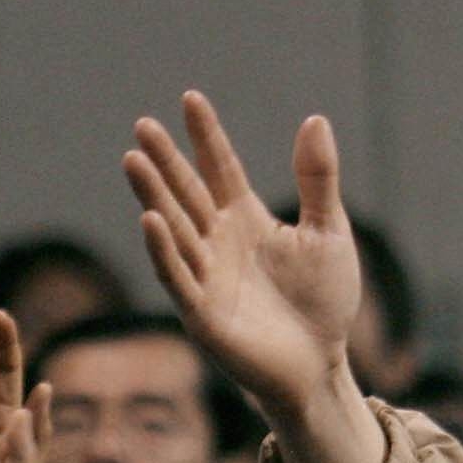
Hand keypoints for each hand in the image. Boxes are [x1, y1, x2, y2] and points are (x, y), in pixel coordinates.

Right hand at [124, 91, 361, 429]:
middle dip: (165, 160)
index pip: (220, 167)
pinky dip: (163, 250)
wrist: (321, 363)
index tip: (191, 98)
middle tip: (143, 126)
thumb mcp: (328, 231)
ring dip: (153, 196)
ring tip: (133, 160)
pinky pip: (178, 277)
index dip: (205, 135)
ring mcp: (206, 276)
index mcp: (245, 218)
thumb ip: (317, 180)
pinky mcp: (202, 314)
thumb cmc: (324, 301)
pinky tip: (150, 219)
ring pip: (175, 228)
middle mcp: (218, 242)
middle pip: (186, 192)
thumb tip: (315, 119)